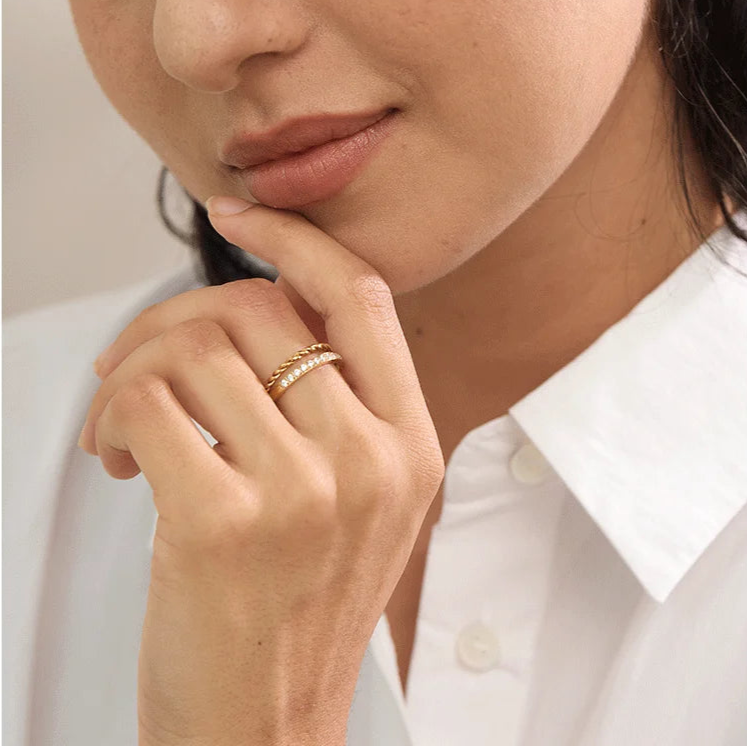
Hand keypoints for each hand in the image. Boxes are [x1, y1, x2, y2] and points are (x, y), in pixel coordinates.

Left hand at [78, 197, 444, 745]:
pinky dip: (113, 416)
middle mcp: (371, 460)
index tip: (236, 214)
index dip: (296, 241)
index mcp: (412, 445)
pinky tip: (117, 459)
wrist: (265, 726)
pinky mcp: (225, 524)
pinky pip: (150, 403)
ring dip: (134, 373)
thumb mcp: (354, 502)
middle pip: (257, 311)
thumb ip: (332, 406)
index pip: (361, 296)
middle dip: (173, 318)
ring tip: (124, 429)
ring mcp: (305, 492)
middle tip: (138, 365)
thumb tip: (259, 307)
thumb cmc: (299, 610)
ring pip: (195, 349)